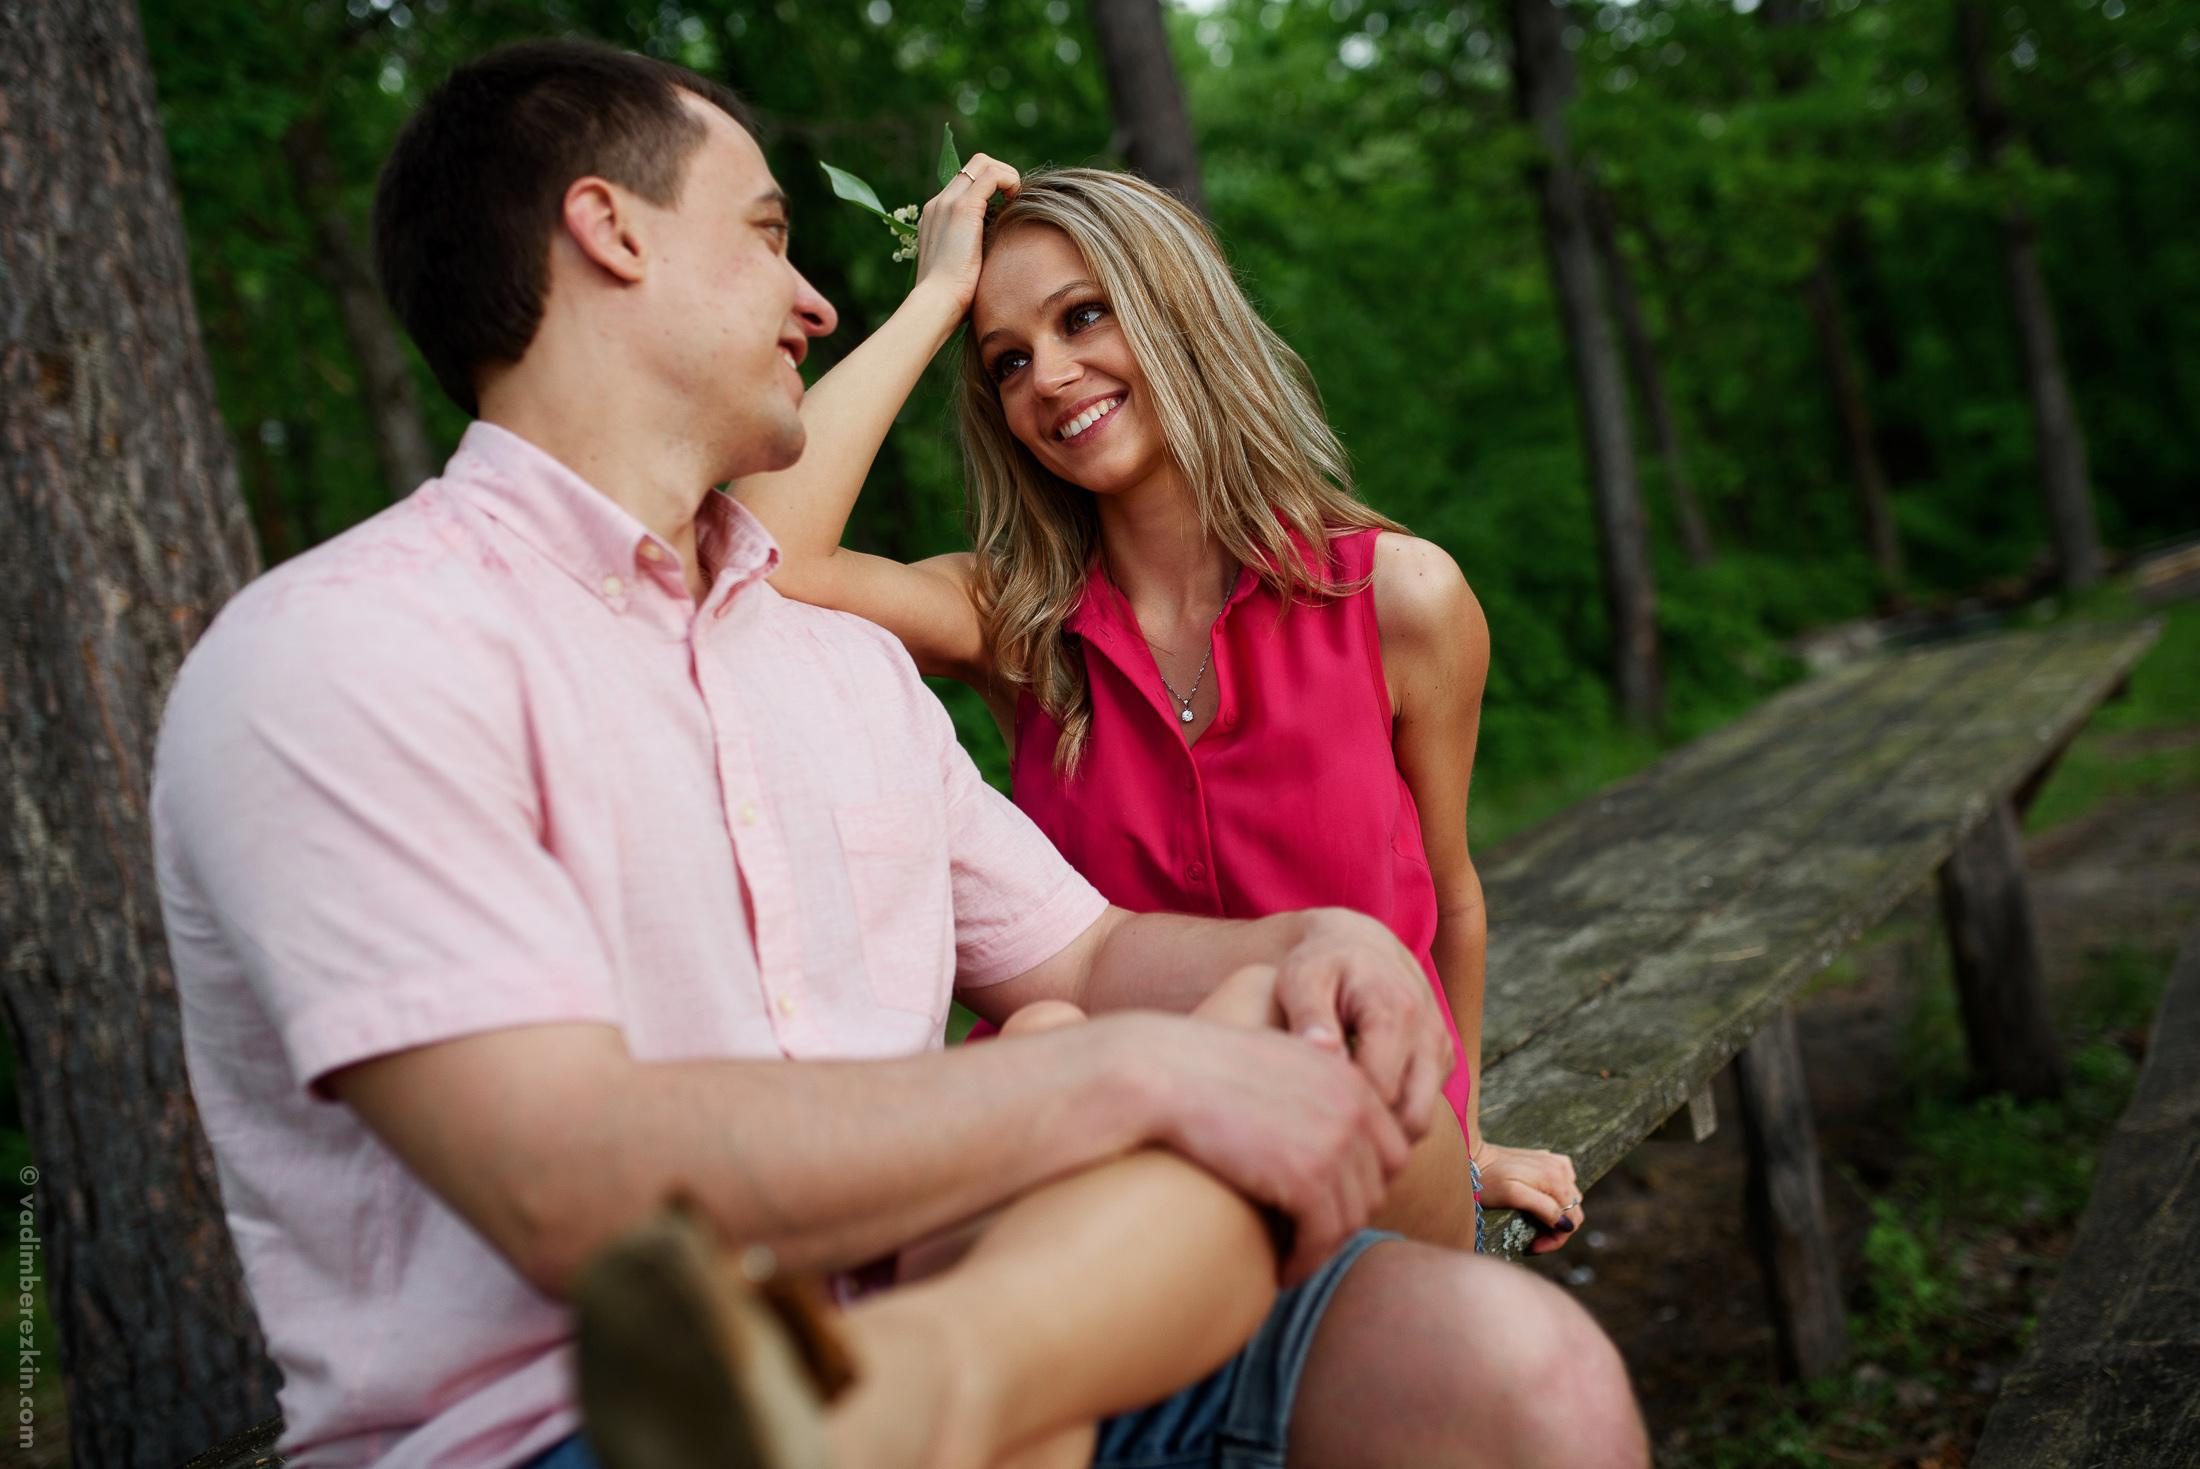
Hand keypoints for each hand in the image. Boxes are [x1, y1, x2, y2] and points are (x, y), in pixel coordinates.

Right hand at [912, 152, 1019, 313]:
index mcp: (935, 217)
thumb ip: (971, 252)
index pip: (965, 184)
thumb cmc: (951, 298)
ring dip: (1007, 175)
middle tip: (1014, 199)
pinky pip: (992, 175)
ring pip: (983, 163)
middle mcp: (939, 203)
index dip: (990, 187)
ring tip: (1016, 199)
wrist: (936, 303)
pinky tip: (1016, 201)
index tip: (1006, 207)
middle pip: (973, 166)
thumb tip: (993, 254)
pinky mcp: (963, 208)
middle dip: (1000, 175)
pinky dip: (1010, 180)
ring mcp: (948, 202)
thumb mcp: (960, 268)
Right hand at [1125, 1013, 1411, 1286]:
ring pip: (1351, 1220)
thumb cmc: (1200, 1065)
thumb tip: (1326, 1085)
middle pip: (1375, 1189)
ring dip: (1321, 1247)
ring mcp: (1335, 1142)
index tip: (1328, 1204)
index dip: (1363, 1184)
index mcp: (1349, 1077)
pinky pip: (1322, 1238)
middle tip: (1307, 1238)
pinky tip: (1279, 1270)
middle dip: (1344, 1217)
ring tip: (1290, 1258)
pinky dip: (1303, 1261)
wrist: (1161, 1074)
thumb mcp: (1273, 1053)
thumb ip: (1312, 1070)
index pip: (1392, 1150)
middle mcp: (1353, 1107)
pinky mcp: (1306, 1178)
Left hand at [1271, 909, 1451, 1143]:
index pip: (1380, 1093)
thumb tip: (1323, 1053)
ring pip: (1422, 1120)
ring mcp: (1441, 1049)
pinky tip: (1356, 1104)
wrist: (1361, 944)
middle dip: (1369, 1134)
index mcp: (1396, 1012)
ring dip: (1384, 1130)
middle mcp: (1430, 1033)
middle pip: (1411, 1118)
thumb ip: (1310, 1017)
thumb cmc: (1322, 964)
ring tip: (1337, 1120)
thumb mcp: (1302, 979)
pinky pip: (1424, 1107)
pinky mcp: (1443, 1059)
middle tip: (1322, 1131)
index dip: (1343, 1114)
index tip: (1307, 1115)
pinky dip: (1394, 1116)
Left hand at [1472, 1137, 1582, 1254]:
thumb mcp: (1513, 1196)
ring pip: (1571, 1200)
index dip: (1555, 1239)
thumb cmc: (1488, 1181)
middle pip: (1574, 1211)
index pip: (1572, 1220)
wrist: (1472, 1157)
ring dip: (1557, 1216)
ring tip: (1534, 1224)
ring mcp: (1556, 1163)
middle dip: (1556, 1231)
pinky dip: (1557, 1198)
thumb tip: (1566, 1223)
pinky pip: (1565, 1184)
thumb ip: (1542, 1207)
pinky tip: (1540, 1203)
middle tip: (1533, 1240)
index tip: (1532, 1245)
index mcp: (1555, 1179)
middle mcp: (1561, 1169)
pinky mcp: (1549, 1160)